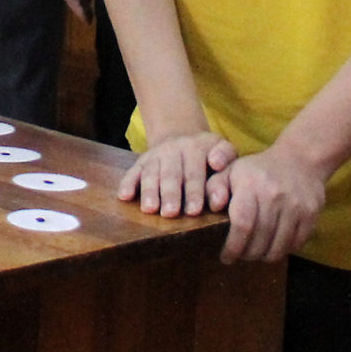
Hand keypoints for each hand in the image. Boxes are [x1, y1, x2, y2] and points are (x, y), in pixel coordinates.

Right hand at [119, 130, 235, 217]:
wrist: (184, 138)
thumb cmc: (210, 155)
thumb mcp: (223, 149)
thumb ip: (226, 157)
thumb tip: (216, 163)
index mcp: (196, 146)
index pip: (195, 172)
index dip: (194, 192)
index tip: (194, 211)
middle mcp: (173, 148)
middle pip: (171, 174)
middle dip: (171, 194)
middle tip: (170, 213)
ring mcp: (155, 155)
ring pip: (151, 174)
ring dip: (150, 192)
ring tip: (150, 209)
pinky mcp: (141, 161)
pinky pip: (132, 172)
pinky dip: (127, 183)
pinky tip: (124, 196)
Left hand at [217, 144, 326, 262]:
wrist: (299, 159)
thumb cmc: (257, 170)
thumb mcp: (230, 170)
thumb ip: (214, 188)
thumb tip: (213, 207)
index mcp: (250, 184)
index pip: (242, 225)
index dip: (233, 247)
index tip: (226, 257)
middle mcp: (274, 195)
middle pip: (259, 240)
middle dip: (246, 255)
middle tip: (241, 255)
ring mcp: (295, 205)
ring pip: (277, 247)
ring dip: (264, 256)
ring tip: (256, 252)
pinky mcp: (311, 214)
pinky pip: (295, 245)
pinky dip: (283, 250)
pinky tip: (273, 245)